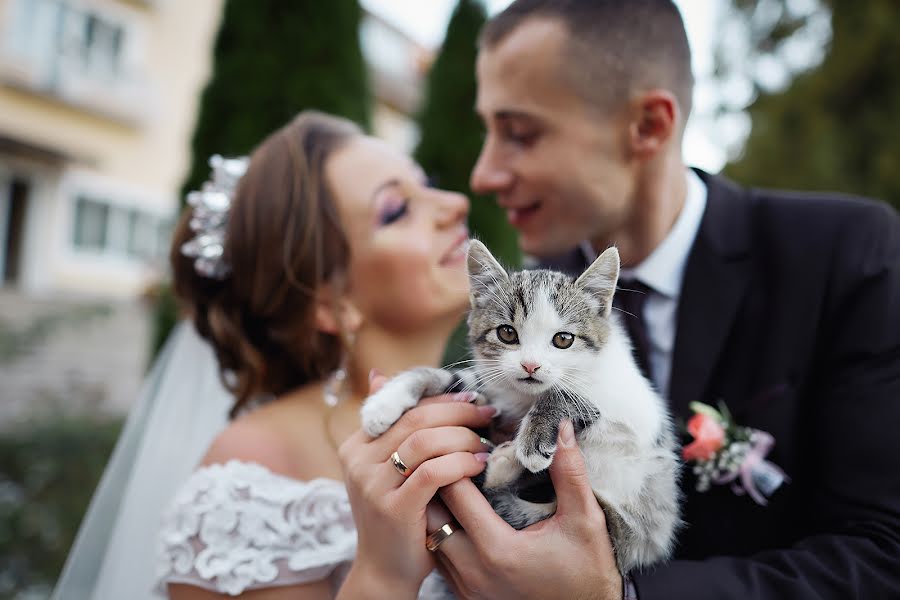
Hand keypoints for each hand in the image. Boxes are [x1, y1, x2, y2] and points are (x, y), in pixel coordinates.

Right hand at [337, 371, 495, 596]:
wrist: (386, 571)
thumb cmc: (399, 516)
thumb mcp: (389, 470)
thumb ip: (392, 429)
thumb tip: (379, 375)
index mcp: (356, 445)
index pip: (403, 407)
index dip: (441, 399)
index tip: (472, 398)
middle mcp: (358, 461)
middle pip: (416, 419)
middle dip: (458, 412)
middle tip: (487, 412)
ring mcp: (373, 485)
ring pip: (424, 441)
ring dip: (462, 436)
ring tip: (486, 441)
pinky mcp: (393, 508)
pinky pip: (432, 472)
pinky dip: (460, 463)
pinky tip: (479, 464)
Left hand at [434, 420, 621, 599]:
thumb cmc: (588, 570)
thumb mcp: (585, 519)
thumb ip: (569, 472)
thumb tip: (560, 427)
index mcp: (499, 550)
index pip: (455, 493)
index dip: (458, 461)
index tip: (472, 444)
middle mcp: (474, 572)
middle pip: (433, 514)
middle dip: (440, 481)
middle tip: (455, 458)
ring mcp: (467, 587)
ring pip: (431, 537)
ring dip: (438, 509)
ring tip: (455, 482)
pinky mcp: (466, 595)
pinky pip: (439, 557)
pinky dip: (443, 533)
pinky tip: (461, 515)